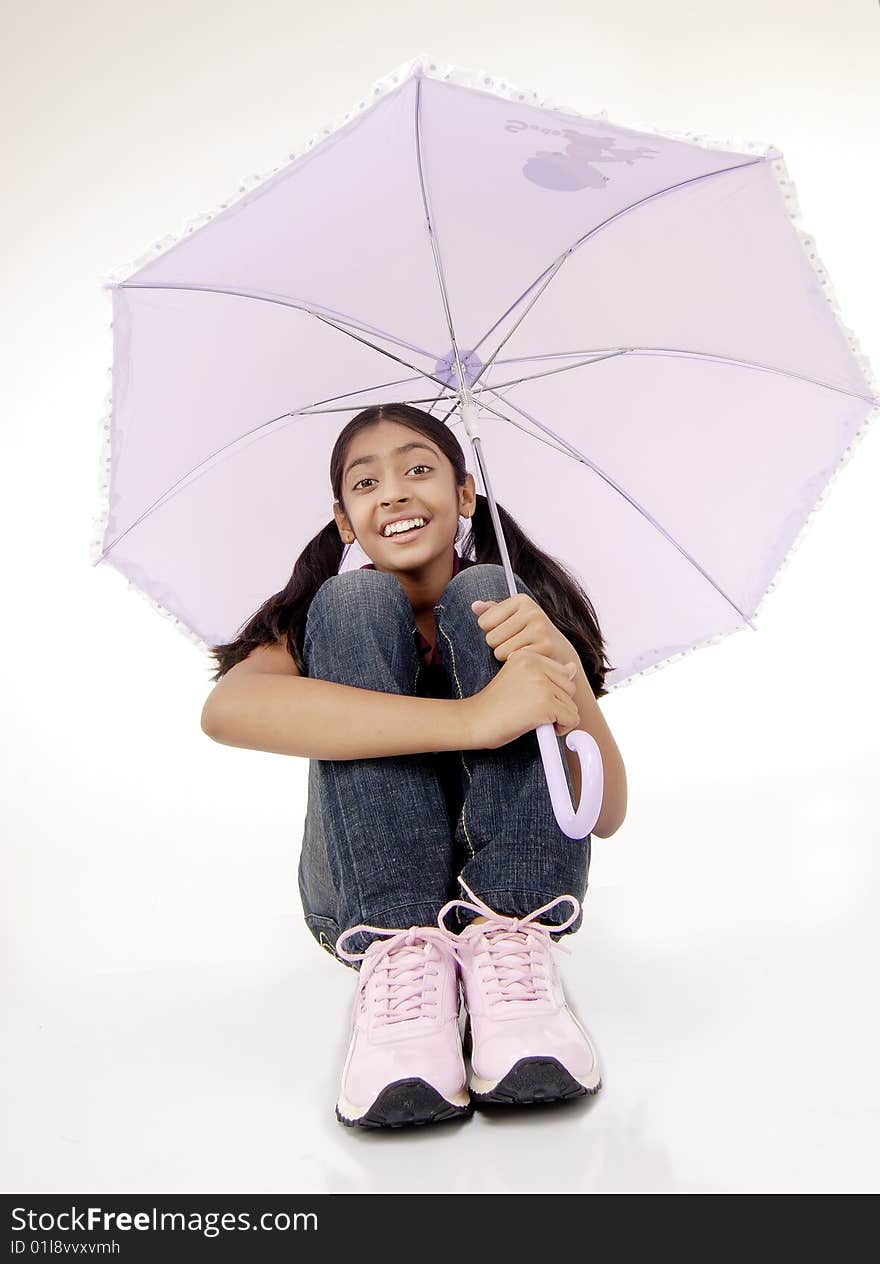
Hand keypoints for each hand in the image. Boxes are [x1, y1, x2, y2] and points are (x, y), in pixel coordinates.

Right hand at [463, 650, 580, 750]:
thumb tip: (573, 667)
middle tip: (532, 712)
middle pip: (569, 687)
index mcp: (527, 655)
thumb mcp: (518, 681)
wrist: (472, 720)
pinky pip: (572, 718)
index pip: (562, 673)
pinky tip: (540, 728)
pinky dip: (561, 729)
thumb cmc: (492, 705)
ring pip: (572, 704)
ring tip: (533, 720)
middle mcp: (535, 664)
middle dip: (558, 704)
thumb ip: (545, 673)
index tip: (530, 701)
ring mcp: (541, 683)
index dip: (552, 692)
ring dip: (558, 718)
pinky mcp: (545, 703)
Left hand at [471, 593, 575, 670]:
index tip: (509, 631)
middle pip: (491, 638)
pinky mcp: (544, 648)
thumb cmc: (532, 635)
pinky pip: (513, 661)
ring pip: (500, 652)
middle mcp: (532, 611)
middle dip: (499, 645)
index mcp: (521, 600)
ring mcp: (540, 629)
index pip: (484, 621)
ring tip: (523, 651)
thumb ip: (492, 611)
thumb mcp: (514, 618)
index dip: (492, 631)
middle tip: (518, 644)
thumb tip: (474, 606)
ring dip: (507, 657)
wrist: (563, 655)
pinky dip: (517, 664)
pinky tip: (530, 659)